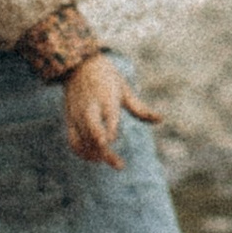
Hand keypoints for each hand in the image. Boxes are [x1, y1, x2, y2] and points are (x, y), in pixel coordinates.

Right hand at [64, 52, 160, 169]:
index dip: (111, 132)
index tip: (113, 142)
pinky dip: (82, 152)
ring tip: (112, 161)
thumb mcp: (124, 89)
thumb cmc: (107, 77)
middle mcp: (90, 108)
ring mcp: (78, 115)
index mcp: (106, 98)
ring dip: (96, 154)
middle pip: (94, 133)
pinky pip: (73, 141)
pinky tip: (94, 158)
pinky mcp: (69, 119)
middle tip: (119, 165)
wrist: (78, 66)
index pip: (109, 118)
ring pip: (83, 140)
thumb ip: (140, 109)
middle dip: (104, 151)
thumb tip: (161, 120)